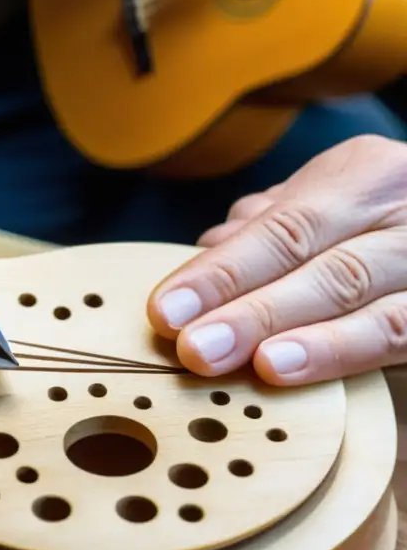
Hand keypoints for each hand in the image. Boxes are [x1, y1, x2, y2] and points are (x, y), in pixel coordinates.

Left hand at [146, 135, 406, 385]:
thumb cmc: (374, 216)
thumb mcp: (328, 200)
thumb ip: (271, 229)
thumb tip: (208, 252)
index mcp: (367, 175)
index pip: (284, 229)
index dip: (223, 275)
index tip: (166, 311)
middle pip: (328, 271)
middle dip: (255, 314)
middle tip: (196, 349)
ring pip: (378, 312)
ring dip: (312, 344)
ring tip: (258, 367)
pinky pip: (404, 338)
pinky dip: (349, 357)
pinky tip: (305, 374)